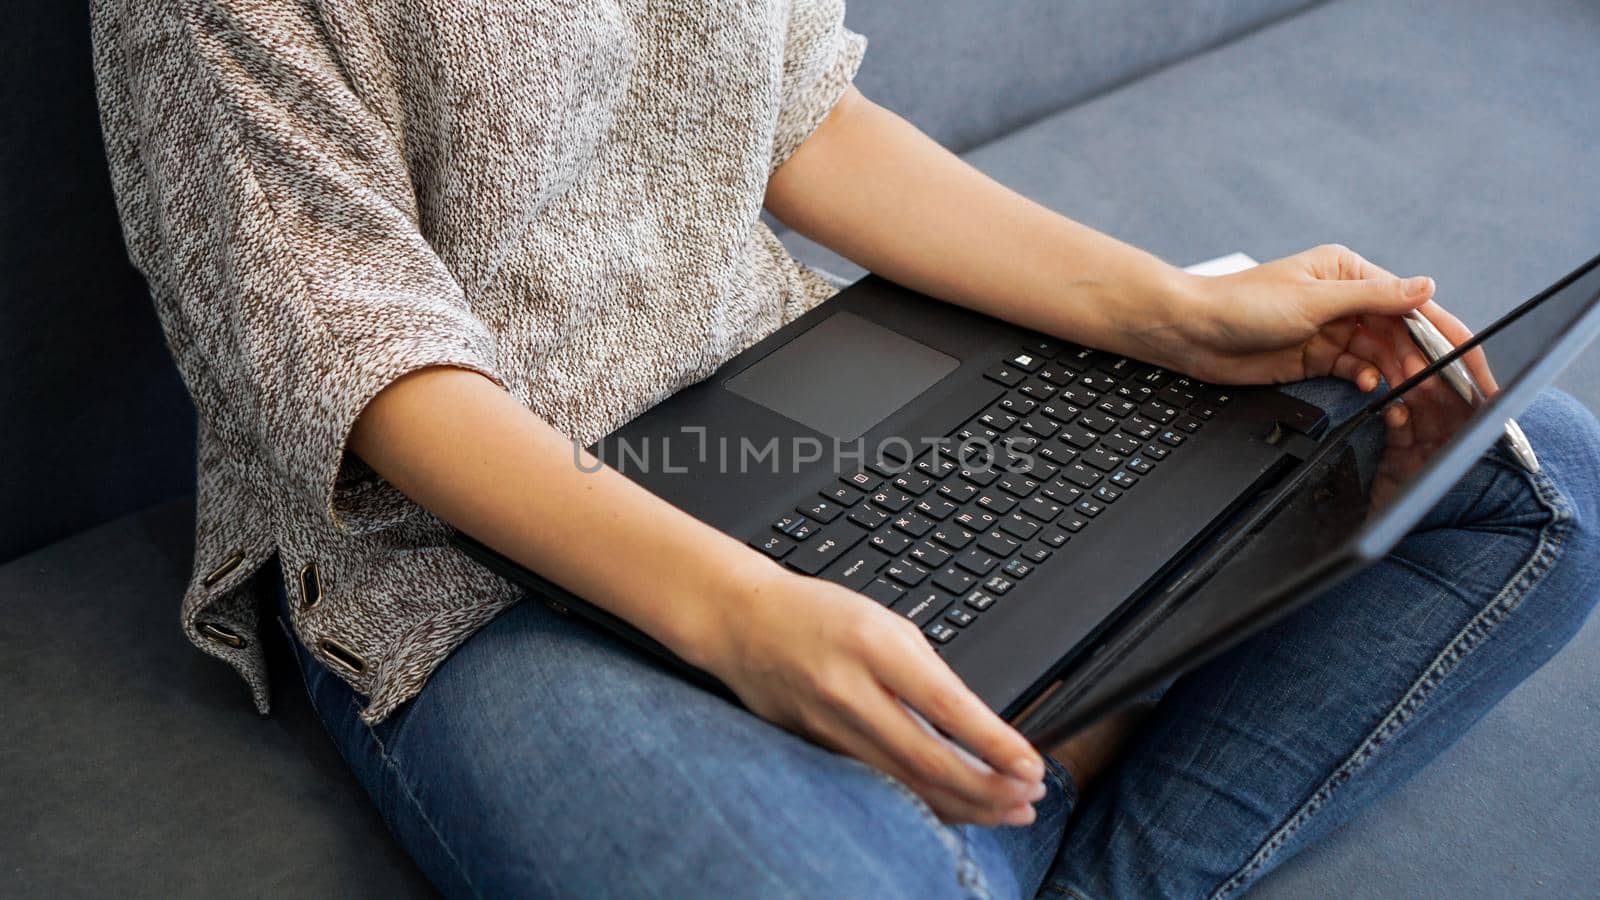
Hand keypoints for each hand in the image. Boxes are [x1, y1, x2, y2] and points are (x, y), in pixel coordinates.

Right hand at [688, 562, 1047, 825]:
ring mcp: (827, 728)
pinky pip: (878, 787)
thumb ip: (928, 673)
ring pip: (905, 785)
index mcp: (874, 646)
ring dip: (964, 805)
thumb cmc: (820, 616)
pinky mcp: (815, 750)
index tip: (1031, 765)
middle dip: (988, 788)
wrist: (743, 624)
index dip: (995, 744)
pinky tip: (956, 808)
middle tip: (1029, 795)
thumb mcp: (885, 622)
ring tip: (1008, 810)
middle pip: (928, 759)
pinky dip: (922, 803)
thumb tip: (979, 727)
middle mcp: (849, 692)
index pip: (946, 707)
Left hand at [1135, 244, 1437, 391]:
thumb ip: (1372, 298)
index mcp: (1350, 272)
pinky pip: (1355, 370)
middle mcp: (1345, 299)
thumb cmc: (1241, 304)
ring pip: (1381, 354)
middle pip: (1401, 333)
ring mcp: (1330, 330)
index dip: (1446, 332)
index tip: (1473, 359)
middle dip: (1426, 359)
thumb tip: (1426, 287)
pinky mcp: (1315, 358)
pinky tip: (1374, 388)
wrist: (1190, 332)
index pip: (1410, 303)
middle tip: (1448, 388)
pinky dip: (1368, 380)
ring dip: (1399, 373)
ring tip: (1414, 394)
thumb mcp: (1313, 300)